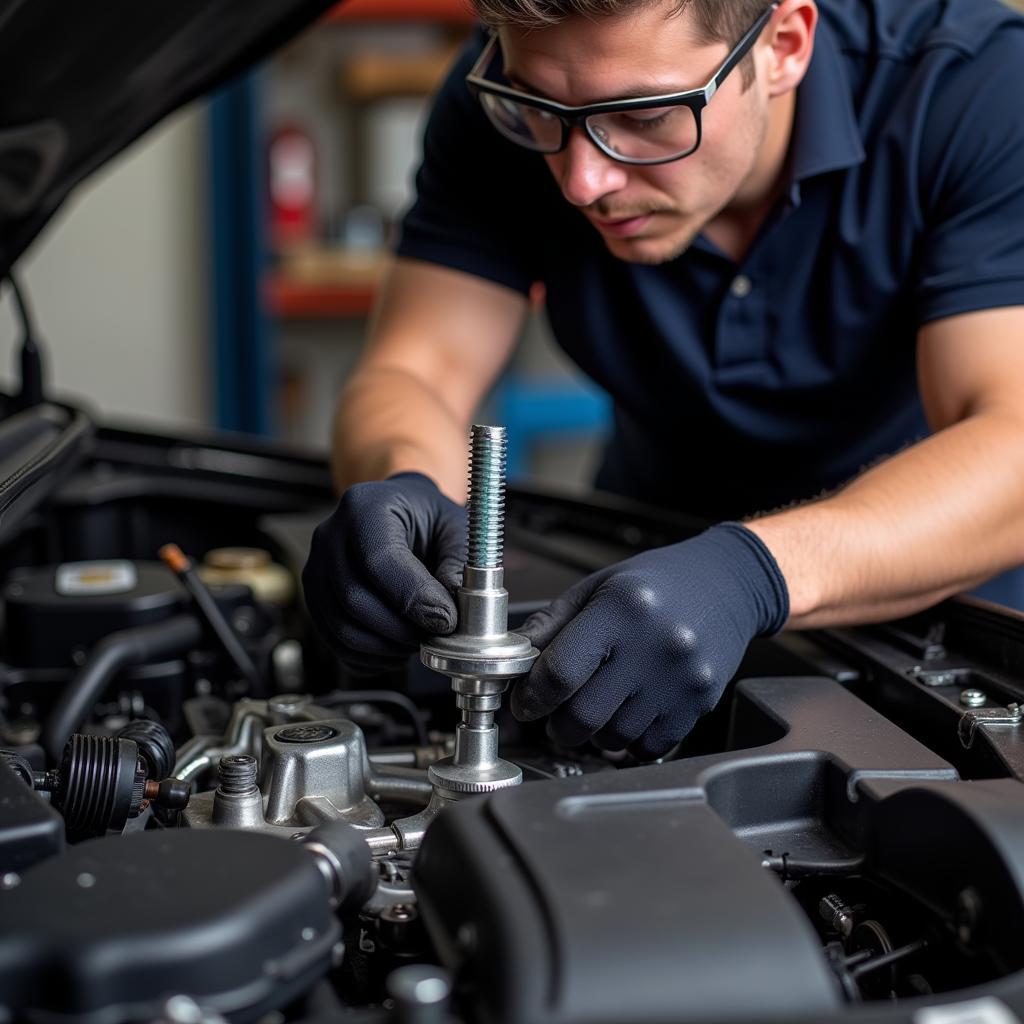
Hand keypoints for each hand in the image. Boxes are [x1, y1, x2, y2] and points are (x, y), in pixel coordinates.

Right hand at [302, 472, 465, 672]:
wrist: (400, 516)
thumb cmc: (429, 519)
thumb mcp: (456, 529)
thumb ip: (458, 567)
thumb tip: (451, 614)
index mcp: (366, 509)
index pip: (379, 560)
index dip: (414, 598)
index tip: (446, 619)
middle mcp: (330, 537)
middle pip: (354, 598)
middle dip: (401, 629)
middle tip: (436, 634)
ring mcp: (317, 571)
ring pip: (342, 629)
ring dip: (387, 647)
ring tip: (419, 640)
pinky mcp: (316, 601)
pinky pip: (336, 644)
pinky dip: (371, 658)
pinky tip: (398, 648)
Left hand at [513, 523, 788, 759]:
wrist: (727, 584)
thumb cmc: (657, 583)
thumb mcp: (596, 589)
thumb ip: (550, 627)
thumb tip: (507, 660)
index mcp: (621, 609)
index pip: (559, 673)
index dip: (531, 697)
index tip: (524, 703)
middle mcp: (653, 646)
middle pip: (583, 716)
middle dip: (556, 725)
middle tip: (553, 715)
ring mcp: (680, 679)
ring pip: (613, 739)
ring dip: (592, 735)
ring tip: (594, 709)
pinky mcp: (698, 703)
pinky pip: (648, 747)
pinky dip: (627, 743)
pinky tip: (625, 715)